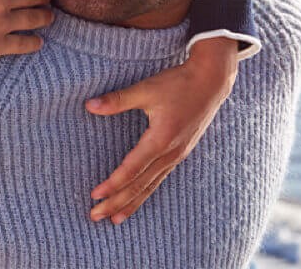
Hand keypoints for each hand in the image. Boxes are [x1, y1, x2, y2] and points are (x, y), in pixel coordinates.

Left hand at [85, 36, 238, 223]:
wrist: (211, 81)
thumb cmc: (178, 83)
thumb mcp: (146, 89)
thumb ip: (117, 100)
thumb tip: (89, 105)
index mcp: (161, 138)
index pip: (132, 169)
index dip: (113, 184)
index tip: (95, 196)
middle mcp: (170, 152)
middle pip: (140, 185)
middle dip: (117, 203)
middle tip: (96, 217)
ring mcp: (178, 155)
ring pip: (151, 186)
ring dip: (131, 203)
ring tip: (115, 220)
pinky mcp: (181, 152)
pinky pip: (160, 179)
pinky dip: (146, 192)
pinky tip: (137, 199)